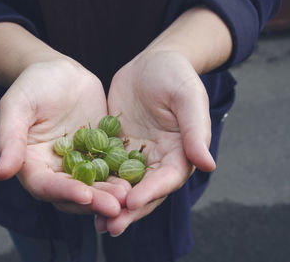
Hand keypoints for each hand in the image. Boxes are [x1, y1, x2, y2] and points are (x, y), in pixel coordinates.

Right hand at [0, 60, 128, 216]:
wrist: (61, 72)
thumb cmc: (33, 85)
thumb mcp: (17, 106)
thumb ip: (9, 138)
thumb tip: (0, 174)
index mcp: (32, 163)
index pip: (45, 185)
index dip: (63, 191)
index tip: (84, 194)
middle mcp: (55, 169)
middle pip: (73, 192)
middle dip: (94, 200)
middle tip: (116, 205)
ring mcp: (79, 163)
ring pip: (95, 185)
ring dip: (111, 193)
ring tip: (130, 195)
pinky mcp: (99, 154)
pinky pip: (111, 167)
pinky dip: (123, 175)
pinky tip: (139, 178)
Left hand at [96, 51, 215, 235]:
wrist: (152, 62)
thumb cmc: (175, 75)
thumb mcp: (188, 96)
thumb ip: (196, 129)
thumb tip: (208, 165)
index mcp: (179, 151)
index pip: (167, 178)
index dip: (151, 191)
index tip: (132, 202)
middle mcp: (158, 159)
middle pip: (145, 190)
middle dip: (129, 209)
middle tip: (110, 227)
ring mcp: (136, 154)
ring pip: (125, 184)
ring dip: (112, 204)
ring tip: (96, 223)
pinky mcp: (116, 146)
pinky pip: (106, 166)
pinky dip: (97, 182)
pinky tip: (81, 194)